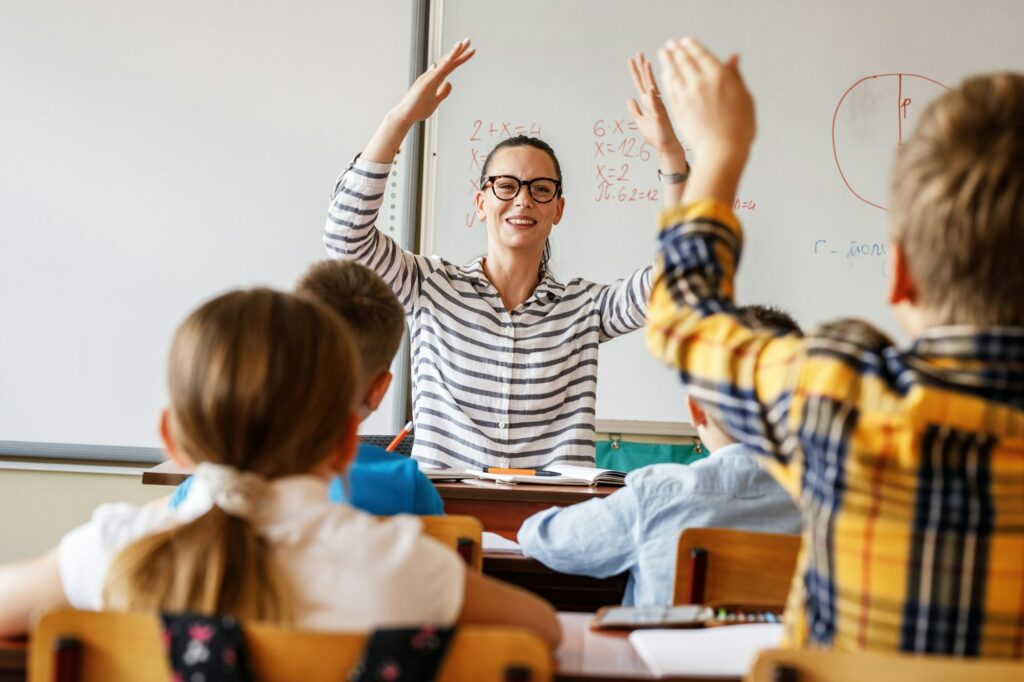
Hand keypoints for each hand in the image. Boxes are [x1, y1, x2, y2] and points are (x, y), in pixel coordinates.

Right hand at [390, 39, 475, 125]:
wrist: (405, 115)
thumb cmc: (417, 108)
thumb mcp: (435, 100)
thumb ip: (443, 92)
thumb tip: (450, 83)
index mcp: (435, 79)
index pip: (450, 65)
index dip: (460, 57)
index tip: (470, 50)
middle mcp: (431, 75)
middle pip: (447, 60)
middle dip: (459, 50)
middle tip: (469, 40)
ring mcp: (428, 78)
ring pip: (443, 63)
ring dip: (453, 53)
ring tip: (462, 43)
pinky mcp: (426, 84)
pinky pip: (437, 72)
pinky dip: (444, 64)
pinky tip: (452, 57)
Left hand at [627, 52, 684, 157]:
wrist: (666, 145)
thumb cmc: (655, 134)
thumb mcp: (639, 121)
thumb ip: (635, 110)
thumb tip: (630, 100)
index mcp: (648, 101)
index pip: (640, 83)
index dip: (636, 71)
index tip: (632, 59)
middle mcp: (653, 101)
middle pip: (646, 81)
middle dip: (641, 67)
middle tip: (639, 53)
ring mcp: (657, 107)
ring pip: (652, 89)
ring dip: (649, 77)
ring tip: (646, 64)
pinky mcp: (659, 116)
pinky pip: (656, 105)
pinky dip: (653, 98)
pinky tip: (651, 89)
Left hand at [658, 37, 754, 168]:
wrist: (723, 149)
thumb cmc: (740, 125)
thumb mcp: (743, 97)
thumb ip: (734, 76)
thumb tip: (732, 58)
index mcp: (719, 76)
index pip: (702, 55)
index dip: (693, 46)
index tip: (686, 41)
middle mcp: (701, 83)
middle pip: (685, 62)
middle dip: (676, 51)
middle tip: (670, 45)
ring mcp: (687, 96)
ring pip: (674, 74)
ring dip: (667, 62)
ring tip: (663, 55)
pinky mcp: (679, 109)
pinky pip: (670, 89)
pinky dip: (666, 80)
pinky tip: (664, 75)